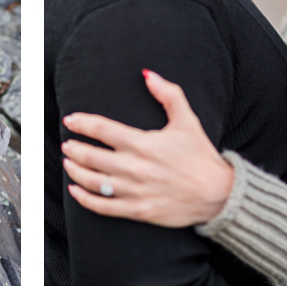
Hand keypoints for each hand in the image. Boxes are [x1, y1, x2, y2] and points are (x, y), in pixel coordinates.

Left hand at [61, 69, 233, 226]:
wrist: (219, 194)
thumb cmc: (201, 156)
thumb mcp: (187, 121)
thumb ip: (168, 94)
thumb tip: (148, 74)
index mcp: (143, 143)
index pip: (102, 129)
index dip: (82, 123)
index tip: (71, 120)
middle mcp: (135, 167)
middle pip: (92, 156)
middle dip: (74, 148)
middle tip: (67, 143)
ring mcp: (135, 191)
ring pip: (93, 182)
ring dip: (75, 171)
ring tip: (68, 162)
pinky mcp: (138, 211)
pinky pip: (103, 207)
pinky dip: (85, 199)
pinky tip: (75, 191)